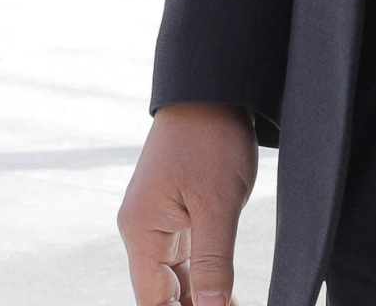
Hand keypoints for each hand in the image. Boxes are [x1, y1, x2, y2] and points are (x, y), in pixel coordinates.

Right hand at [118, 101, 259, 303]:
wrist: (212, 90)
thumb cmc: (211, 139)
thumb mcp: (218, 204)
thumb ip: (214, 263)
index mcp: (141, 231)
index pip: (152, 302)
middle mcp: (143, 231)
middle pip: (161, 294)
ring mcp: (158, 222)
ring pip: (175, 280)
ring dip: (201, 299)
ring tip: (233, 304)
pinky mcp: (175, 214)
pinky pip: (186, 259)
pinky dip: (205, 279)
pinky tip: (228, 294)